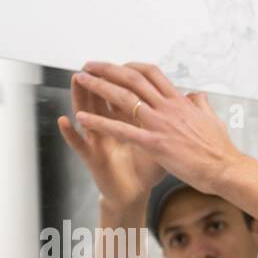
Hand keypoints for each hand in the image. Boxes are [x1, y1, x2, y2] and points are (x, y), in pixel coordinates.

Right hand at [57, 69, 165, 210]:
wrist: (135, 194)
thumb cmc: (146, 171)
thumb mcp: (164, 145)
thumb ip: (174, 124)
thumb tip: (193, 104)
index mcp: (128, 124)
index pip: (125, 96)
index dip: (124, 81)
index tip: (125, 63)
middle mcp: (111, 128)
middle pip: (103, 99)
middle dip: (99, 80)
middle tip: (92, 63)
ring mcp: (100, 142)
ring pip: (87, 114)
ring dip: (80, 97)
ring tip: (76, 80)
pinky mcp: (92, 158)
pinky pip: (79, 144)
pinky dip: (70, 133)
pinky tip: (64, 121)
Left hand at [70, 61, 243, 194]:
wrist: (226, 169)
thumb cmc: (221, 149)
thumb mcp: (212, 120)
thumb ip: (201, 105)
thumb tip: (197, 94)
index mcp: (180, 102)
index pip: (151, 74)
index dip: (130, 66)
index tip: (118, 66)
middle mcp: (168, 108)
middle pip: (132, 79)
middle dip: (108, 69)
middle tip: (89, 66)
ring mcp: (160, 124)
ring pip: (124, 98)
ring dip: (98, 86)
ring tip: (80, 80)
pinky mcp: (155, 144)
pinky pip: (122, 129)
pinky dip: (100, 122)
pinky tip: (83, 118)